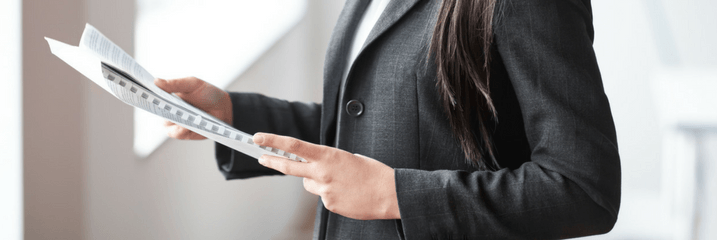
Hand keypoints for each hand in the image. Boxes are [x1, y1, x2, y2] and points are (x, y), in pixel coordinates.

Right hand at [154, 77, 232, 139]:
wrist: (224, 109)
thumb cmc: (208, 94)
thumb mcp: (192, 84)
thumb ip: (175, 84)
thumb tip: (156, 81)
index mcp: (168, 96)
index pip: (153, 96)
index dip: (147, 95)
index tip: (142, 91)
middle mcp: (169, 110)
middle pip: (156, 111)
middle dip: (158, 108)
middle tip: (161, 104)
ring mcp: (176, 122)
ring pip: (166, 123)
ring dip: (172, 120)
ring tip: (180, 115)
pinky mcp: (184, 133)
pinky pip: (177, 133)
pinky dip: (181, 129)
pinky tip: (187, 125)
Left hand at [253, 133, 400, 219]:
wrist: (388, 193)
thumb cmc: (372, 172)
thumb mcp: (349, 158)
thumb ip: (328, 162)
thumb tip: (315, 170)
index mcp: (328, 155)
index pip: (294, 145)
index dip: (273, 141)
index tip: (259, 138)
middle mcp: (322, 172)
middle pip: (289, 167)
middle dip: (273, 161)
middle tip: (261, 157)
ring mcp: (324, 190)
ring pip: (309, 184)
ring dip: (317, 181)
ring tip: (340, 181)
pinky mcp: (329, 204)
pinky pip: (324, 196)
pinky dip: (332, 194)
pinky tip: (347, 193)